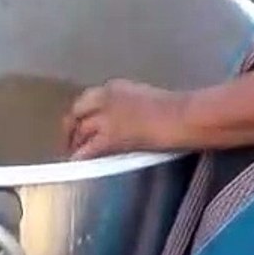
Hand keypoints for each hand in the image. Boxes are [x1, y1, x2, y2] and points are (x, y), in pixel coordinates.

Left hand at [63, 79, 188, 159]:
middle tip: (69, 143)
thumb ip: (131, 107)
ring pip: (79, 131)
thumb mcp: (148, 100)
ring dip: (74, 145)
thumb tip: (126, 124)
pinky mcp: (109, 137)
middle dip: (70, 128)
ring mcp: (106, 117)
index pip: (88, 99)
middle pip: (76, 112)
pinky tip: (76, 167)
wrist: (184, 117)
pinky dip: (79, 158)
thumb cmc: (178, 111)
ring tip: (74, 157)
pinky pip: (86, 150)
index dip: (82, 114)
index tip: (81, 125)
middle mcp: (105, 98)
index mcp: (116, 87)